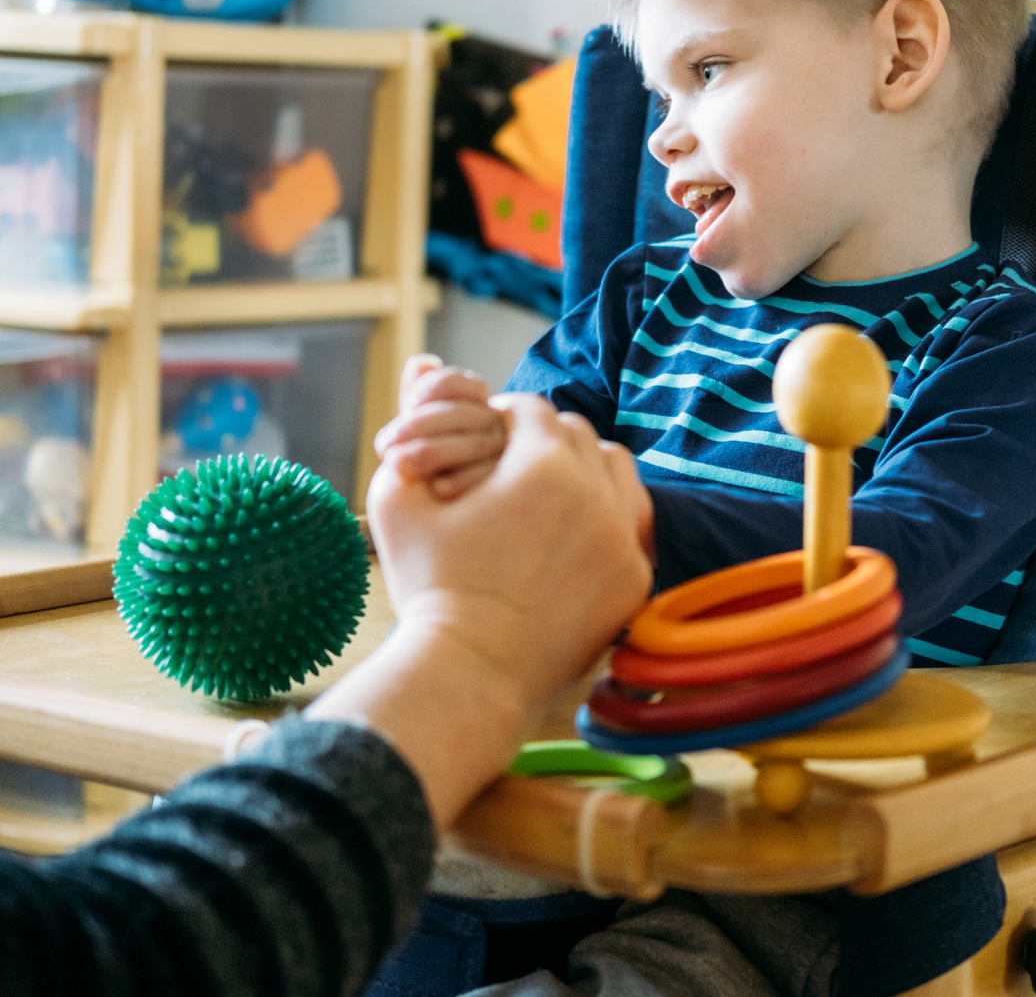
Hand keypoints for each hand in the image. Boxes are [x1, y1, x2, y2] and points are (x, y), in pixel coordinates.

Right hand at [314, 395, 653, 826]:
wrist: (469, 672)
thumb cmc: (428, 586)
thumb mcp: (399, 501)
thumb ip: (414, 427)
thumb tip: (423, 364)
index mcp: (542, 466)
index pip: (534, 411)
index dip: (505, 419)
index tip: (487, 440)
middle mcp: (597, 495)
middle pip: (581, 436)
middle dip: (546, 441)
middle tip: (513, 466)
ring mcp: (623, 540)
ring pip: (619, 473)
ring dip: (586, 470)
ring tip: (549, 494)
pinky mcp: (636, 581)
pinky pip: (633, 526)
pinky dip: (609, 519)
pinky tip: (575, 533)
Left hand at [374, 354, 506, 499]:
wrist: (443, 534)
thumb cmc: (427, 487)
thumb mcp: (417, 442)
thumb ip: (420, 404)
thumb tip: (421, 362)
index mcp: (478, 415)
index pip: (470, 384)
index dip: (438, 386)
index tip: (410, 403)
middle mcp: (500, 435)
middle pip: (470, 412)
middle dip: (423, 423)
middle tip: (386, 445)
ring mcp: (512, 463)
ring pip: (481, 442)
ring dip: (435, 452)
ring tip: (400, 467)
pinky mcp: (518, 494)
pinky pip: (494, 478)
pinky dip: (465, 479)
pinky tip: (439, 489)